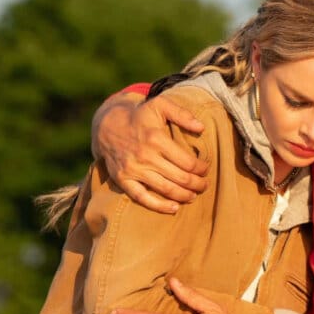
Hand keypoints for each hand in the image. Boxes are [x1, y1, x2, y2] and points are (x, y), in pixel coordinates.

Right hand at [92, 92, 208, 212]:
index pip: (187, 162)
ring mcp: (133, 169)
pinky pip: (142, 198)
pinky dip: (159, 206)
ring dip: (184, 195)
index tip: (205, 169)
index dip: (201, 169)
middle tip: (204, 185)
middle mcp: (145, 156)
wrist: (108, 126)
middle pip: (180, 178)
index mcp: (156, 138)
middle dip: (197, 184)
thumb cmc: (140, 116)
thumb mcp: (159, 105)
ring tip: (194, 195)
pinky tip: (174, 208)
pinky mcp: (123, 180)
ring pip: (165, 189)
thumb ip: (182, 114)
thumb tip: (202, 128)